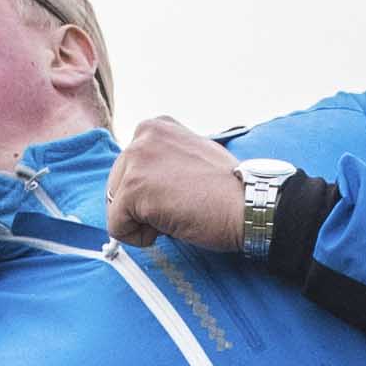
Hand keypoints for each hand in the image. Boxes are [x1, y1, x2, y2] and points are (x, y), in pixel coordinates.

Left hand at [107, 113, 254, 250]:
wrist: (249, 205)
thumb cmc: (227, 190)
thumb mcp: (190, 157)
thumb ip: (163, 161)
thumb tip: (145, 182)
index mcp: (155, 127)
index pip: (129, 169)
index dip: (151, 192)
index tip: (180, 194)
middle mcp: (142, 136)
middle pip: (117, 187)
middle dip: (143, 207)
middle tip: (181, 207)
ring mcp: (136, 160)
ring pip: (116, 208)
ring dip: (144, 222)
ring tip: (177, 214)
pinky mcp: (133, 189)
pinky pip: (117, 227)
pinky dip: (139, 238)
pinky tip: (170, 227)